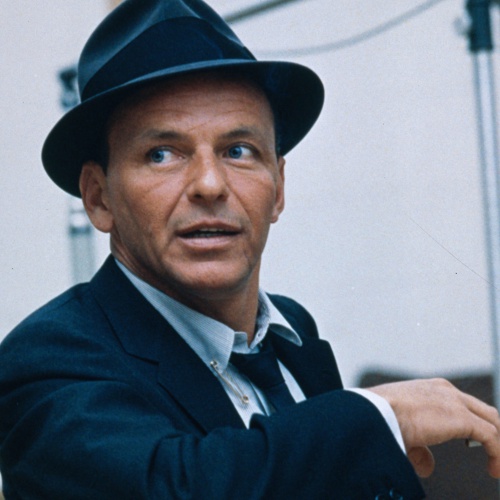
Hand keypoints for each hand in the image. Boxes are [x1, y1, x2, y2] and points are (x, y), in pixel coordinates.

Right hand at [368, 378, 499, 477]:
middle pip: (483, 411)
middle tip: (492, 453)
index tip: (472, 444)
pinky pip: (492, 437)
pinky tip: (493, 470)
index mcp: (431, 389)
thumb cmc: (379, 418)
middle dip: (492, 432)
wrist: (374, 412)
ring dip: (497, 444)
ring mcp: (455, 402)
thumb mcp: (403, 431)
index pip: (462, 404)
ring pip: (491, 421)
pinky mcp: (462, 418)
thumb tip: (429, 466)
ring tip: (495, 465)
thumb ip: (420, 448)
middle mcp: (446, 390)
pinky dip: (497, 454)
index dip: (471, 425)